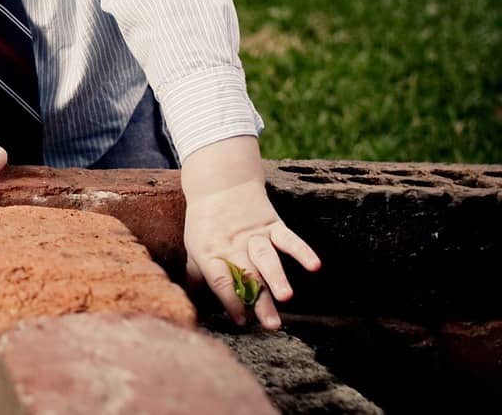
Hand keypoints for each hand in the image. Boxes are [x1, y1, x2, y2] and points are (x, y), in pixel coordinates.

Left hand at [181, 138, 321, 329]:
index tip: (241, 321)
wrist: (220, 182)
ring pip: (266, 258)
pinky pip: (288, 238)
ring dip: (277, 277)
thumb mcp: (193, 246)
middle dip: (260, 301)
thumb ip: (197, 275)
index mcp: (211, 253)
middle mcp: (233, 246)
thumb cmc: (205, 221)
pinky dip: (301, 250)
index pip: (220, 281)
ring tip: (287, 297)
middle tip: (271, 324)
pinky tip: (314, 265)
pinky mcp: (272, 225)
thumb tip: (194, 303)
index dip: (230, 302)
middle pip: (248, 276)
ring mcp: (254, 236)